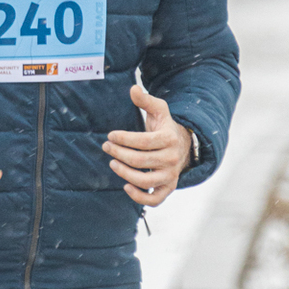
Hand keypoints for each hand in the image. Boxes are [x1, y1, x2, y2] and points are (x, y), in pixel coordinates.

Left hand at [102, 84, 193, 207]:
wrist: (182, 146)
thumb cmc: (164, 127)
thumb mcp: (159, 110)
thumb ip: (145, 100)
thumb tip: (132, 88)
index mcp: (169, 139)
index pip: (142, 141)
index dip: (123, 139)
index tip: (110, 136)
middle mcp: (172, 159)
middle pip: (140, 160)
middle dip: (119, 153)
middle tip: (106, 147)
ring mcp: (170, 176)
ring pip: (145, 181)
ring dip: (125, 174)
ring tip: (113, 163)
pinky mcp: (168, 188)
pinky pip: (154, 200)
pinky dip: (139, 197)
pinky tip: (125, 187)